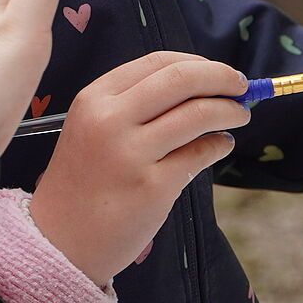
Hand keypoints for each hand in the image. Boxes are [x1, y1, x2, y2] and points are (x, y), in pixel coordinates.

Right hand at [31, 52, 251, 283]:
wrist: (60, 241)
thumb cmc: (83, 182)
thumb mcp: (93, 129)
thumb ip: (136, 104)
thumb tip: (201, 84)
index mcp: (95, 98)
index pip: (157, 62)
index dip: (198, 62)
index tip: (219, 71)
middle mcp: (110, 119)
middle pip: (181, 79)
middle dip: (222, 77)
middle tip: (243, 86)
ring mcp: (131, 153)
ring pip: (198, 114)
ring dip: (230, 111)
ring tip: (239, 116)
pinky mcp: (153, 186)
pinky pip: (200, 153)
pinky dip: (219, 145)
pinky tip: (221, 146)